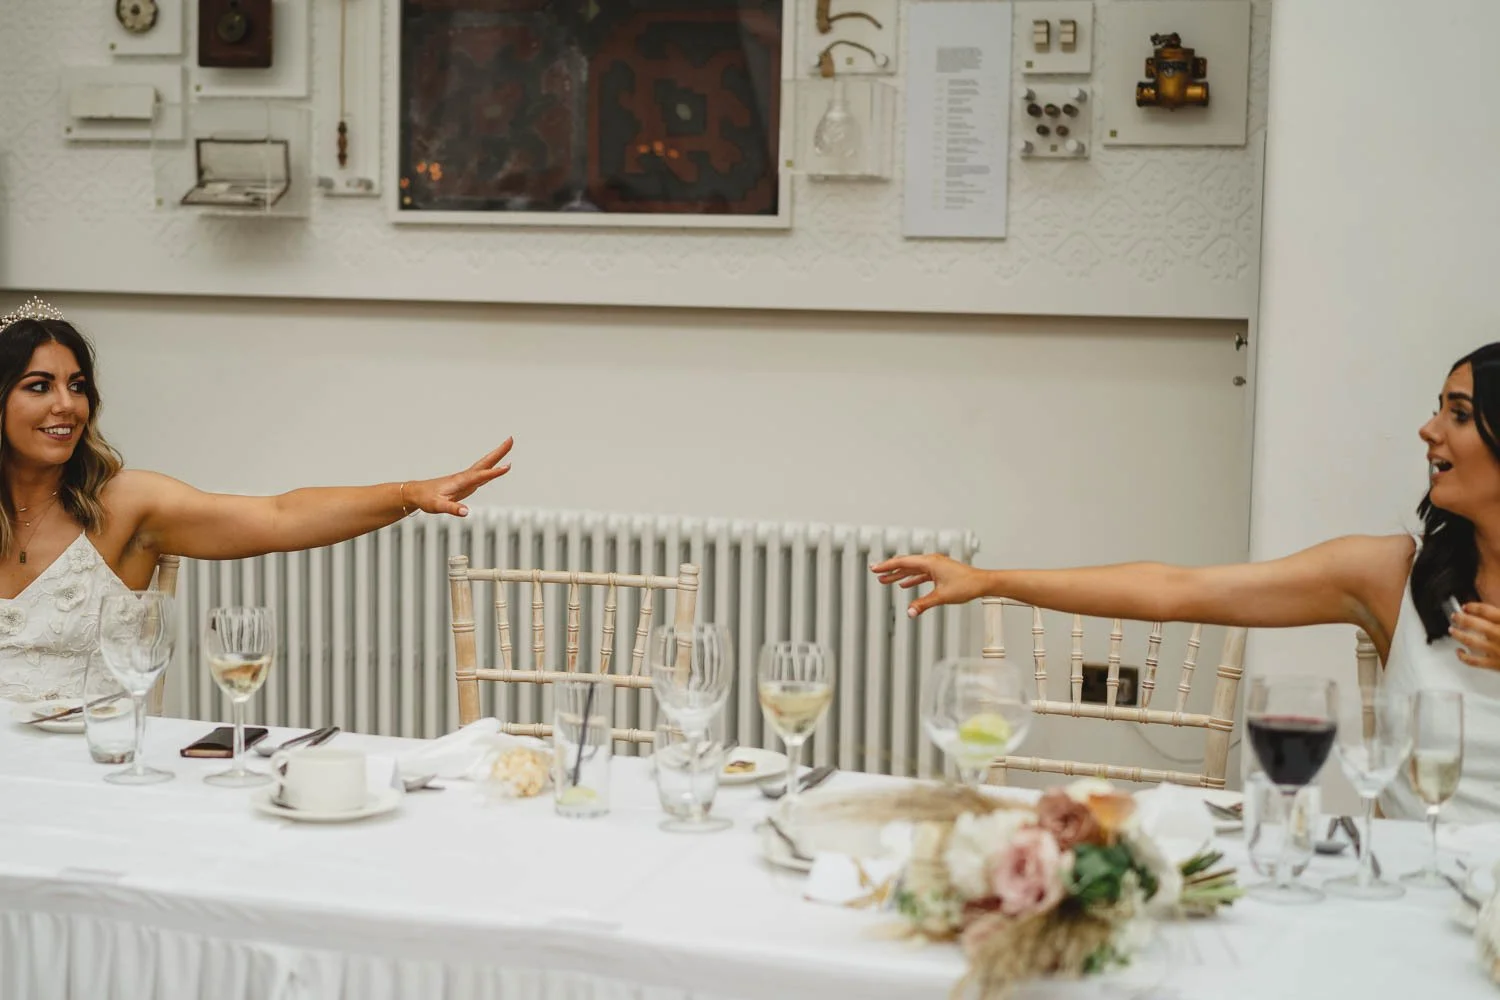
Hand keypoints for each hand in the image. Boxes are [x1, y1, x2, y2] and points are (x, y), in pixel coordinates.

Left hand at [405, 438, 513, 517]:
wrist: (417, 493)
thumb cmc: (426, 499)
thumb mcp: (437, 506)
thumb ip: (452, 508)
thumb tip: (466, 512)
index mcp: (460, 481)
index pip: (481, 475)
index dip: (494, 472)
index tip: (508, 466)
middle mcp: (465, 477)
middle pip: (485, 462)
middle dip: (499, 452)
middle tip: (511, 439)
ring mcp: (466, 479)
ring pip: (485, 466)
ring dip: (497, 457)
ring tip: (508, 447)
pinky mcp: (466, 483)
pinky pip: (483, 474)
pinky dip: (492, 469)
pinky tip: (498, 468)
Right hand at [870, 553, 988, 617]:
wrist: (983, 583)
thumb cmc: (967, 585)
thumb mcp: (942, 597)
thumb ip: (923, 604)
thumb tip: (910, 612)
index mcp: (930, 562)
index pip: (903, 562)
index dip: (887, 566)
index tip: (875, 568)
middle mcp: (932, 561)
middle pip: (906, 563)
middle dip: (890, 569)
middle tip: (876, 573)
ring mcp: (936, 566)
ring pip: (912, 569)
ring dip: (899, 575)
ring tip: (886, 581)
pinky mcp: (940, 572)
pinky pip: (921, 574)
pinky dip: (912, 578)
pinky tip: (905, 584)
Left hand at [1450, 602, 1499, 670]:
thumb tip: (1497, 614)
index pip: (1486, 610)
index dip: (1474, 607)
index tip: (1467, 606)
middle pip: (1474, 623)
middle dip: (1461, 618)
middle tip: (1455, 616)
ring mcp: (1496, 650)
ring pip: (1470, 640)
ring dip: (1458, 634)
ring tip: (1453, 630)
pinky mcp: (1495, 665)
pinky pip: (1474, 661)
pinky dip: (1463, 656)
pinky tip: (1459, 652)